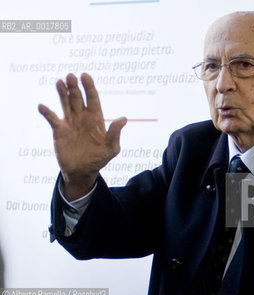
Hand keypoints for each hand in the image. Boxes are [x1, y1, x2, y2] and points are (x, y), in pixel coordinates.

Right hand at [38, 73, 126, 199]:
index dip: (89, 87)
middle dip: (75, 87)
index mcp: (96, 119)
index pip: (93, 99)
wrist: (83, 171)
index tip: (85, 76)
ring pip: (66, 104)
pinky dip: (47, 112)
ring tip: (60, 82)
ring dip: (62, 93)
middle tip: (71, 76)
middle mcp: (82, 117)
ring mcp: (70, 122)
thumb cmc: (99, 159)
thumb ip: (115, 134)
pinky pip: (52, 118)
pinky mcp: (59, 130)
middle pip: (78, 98)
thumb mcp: (111, 148)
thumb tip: (123, 119)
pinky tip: (42, 106)